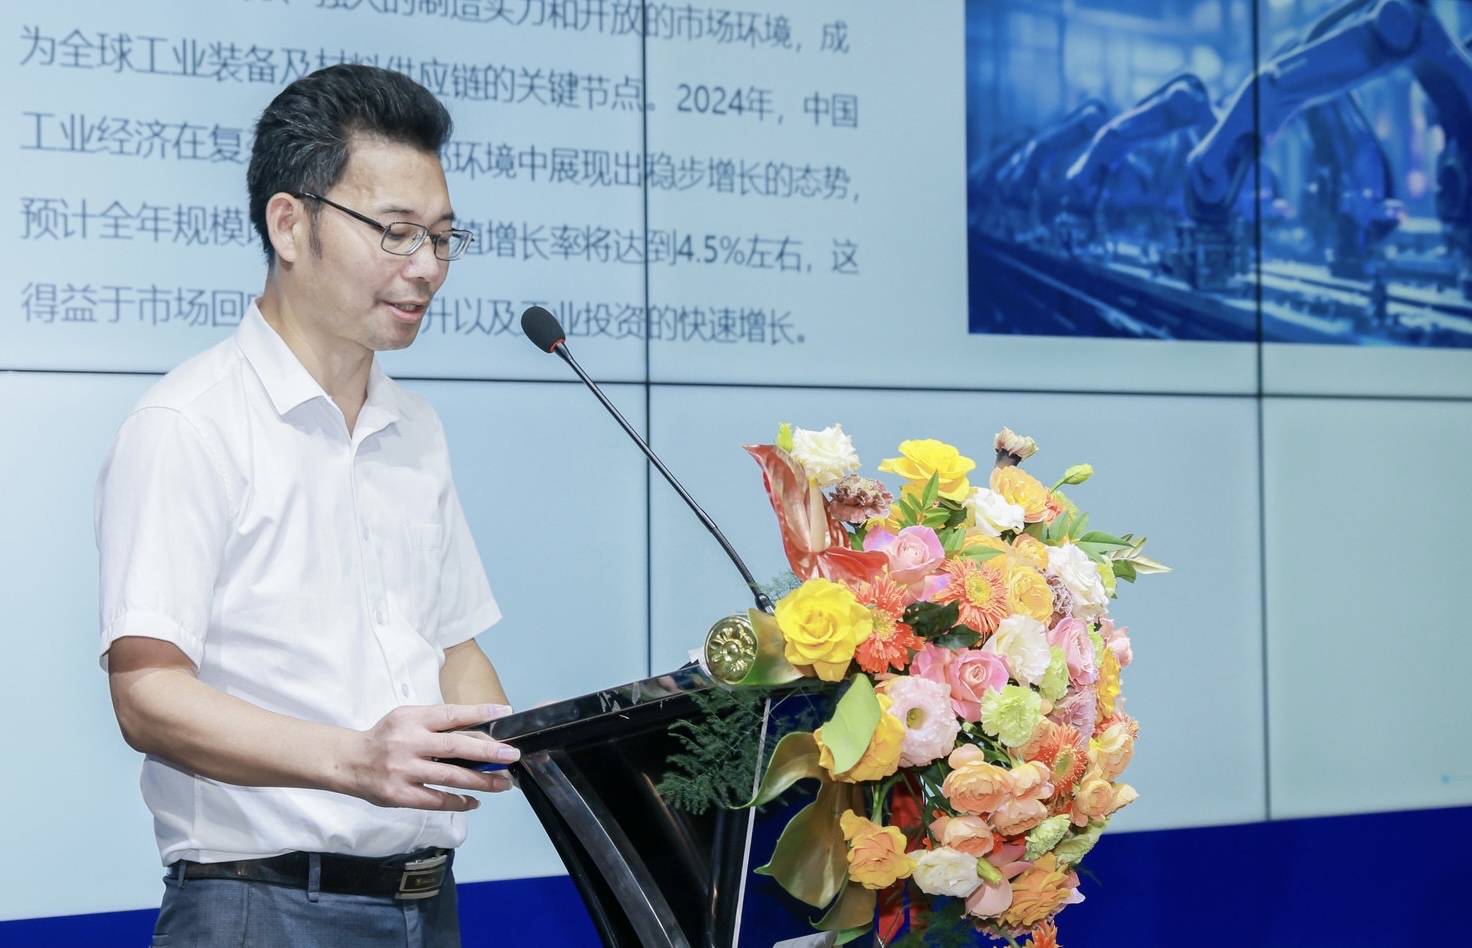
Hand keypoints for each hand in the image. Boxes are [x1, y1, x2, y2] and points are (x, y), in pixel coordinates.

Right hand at [349, 703, 518, 810]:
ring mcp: (403, 770)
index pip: (451, 714)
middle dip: (488, 752)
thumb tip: (479, 733)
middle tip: (511, 756)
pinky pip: (435, 801)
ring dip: (481, 781)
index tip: (505, 712)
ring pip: (450, 777)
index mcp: (412, 719)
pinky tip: (475, 800)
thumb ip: (437, 725)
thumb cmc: (385, 738)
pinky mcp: (399, 795)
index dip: (480, 712)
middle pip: (455, 747)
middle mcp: (408, 743)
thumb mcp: (407, 720)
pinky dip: (458, 801)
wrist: (348, 761)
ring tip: (502, 783)